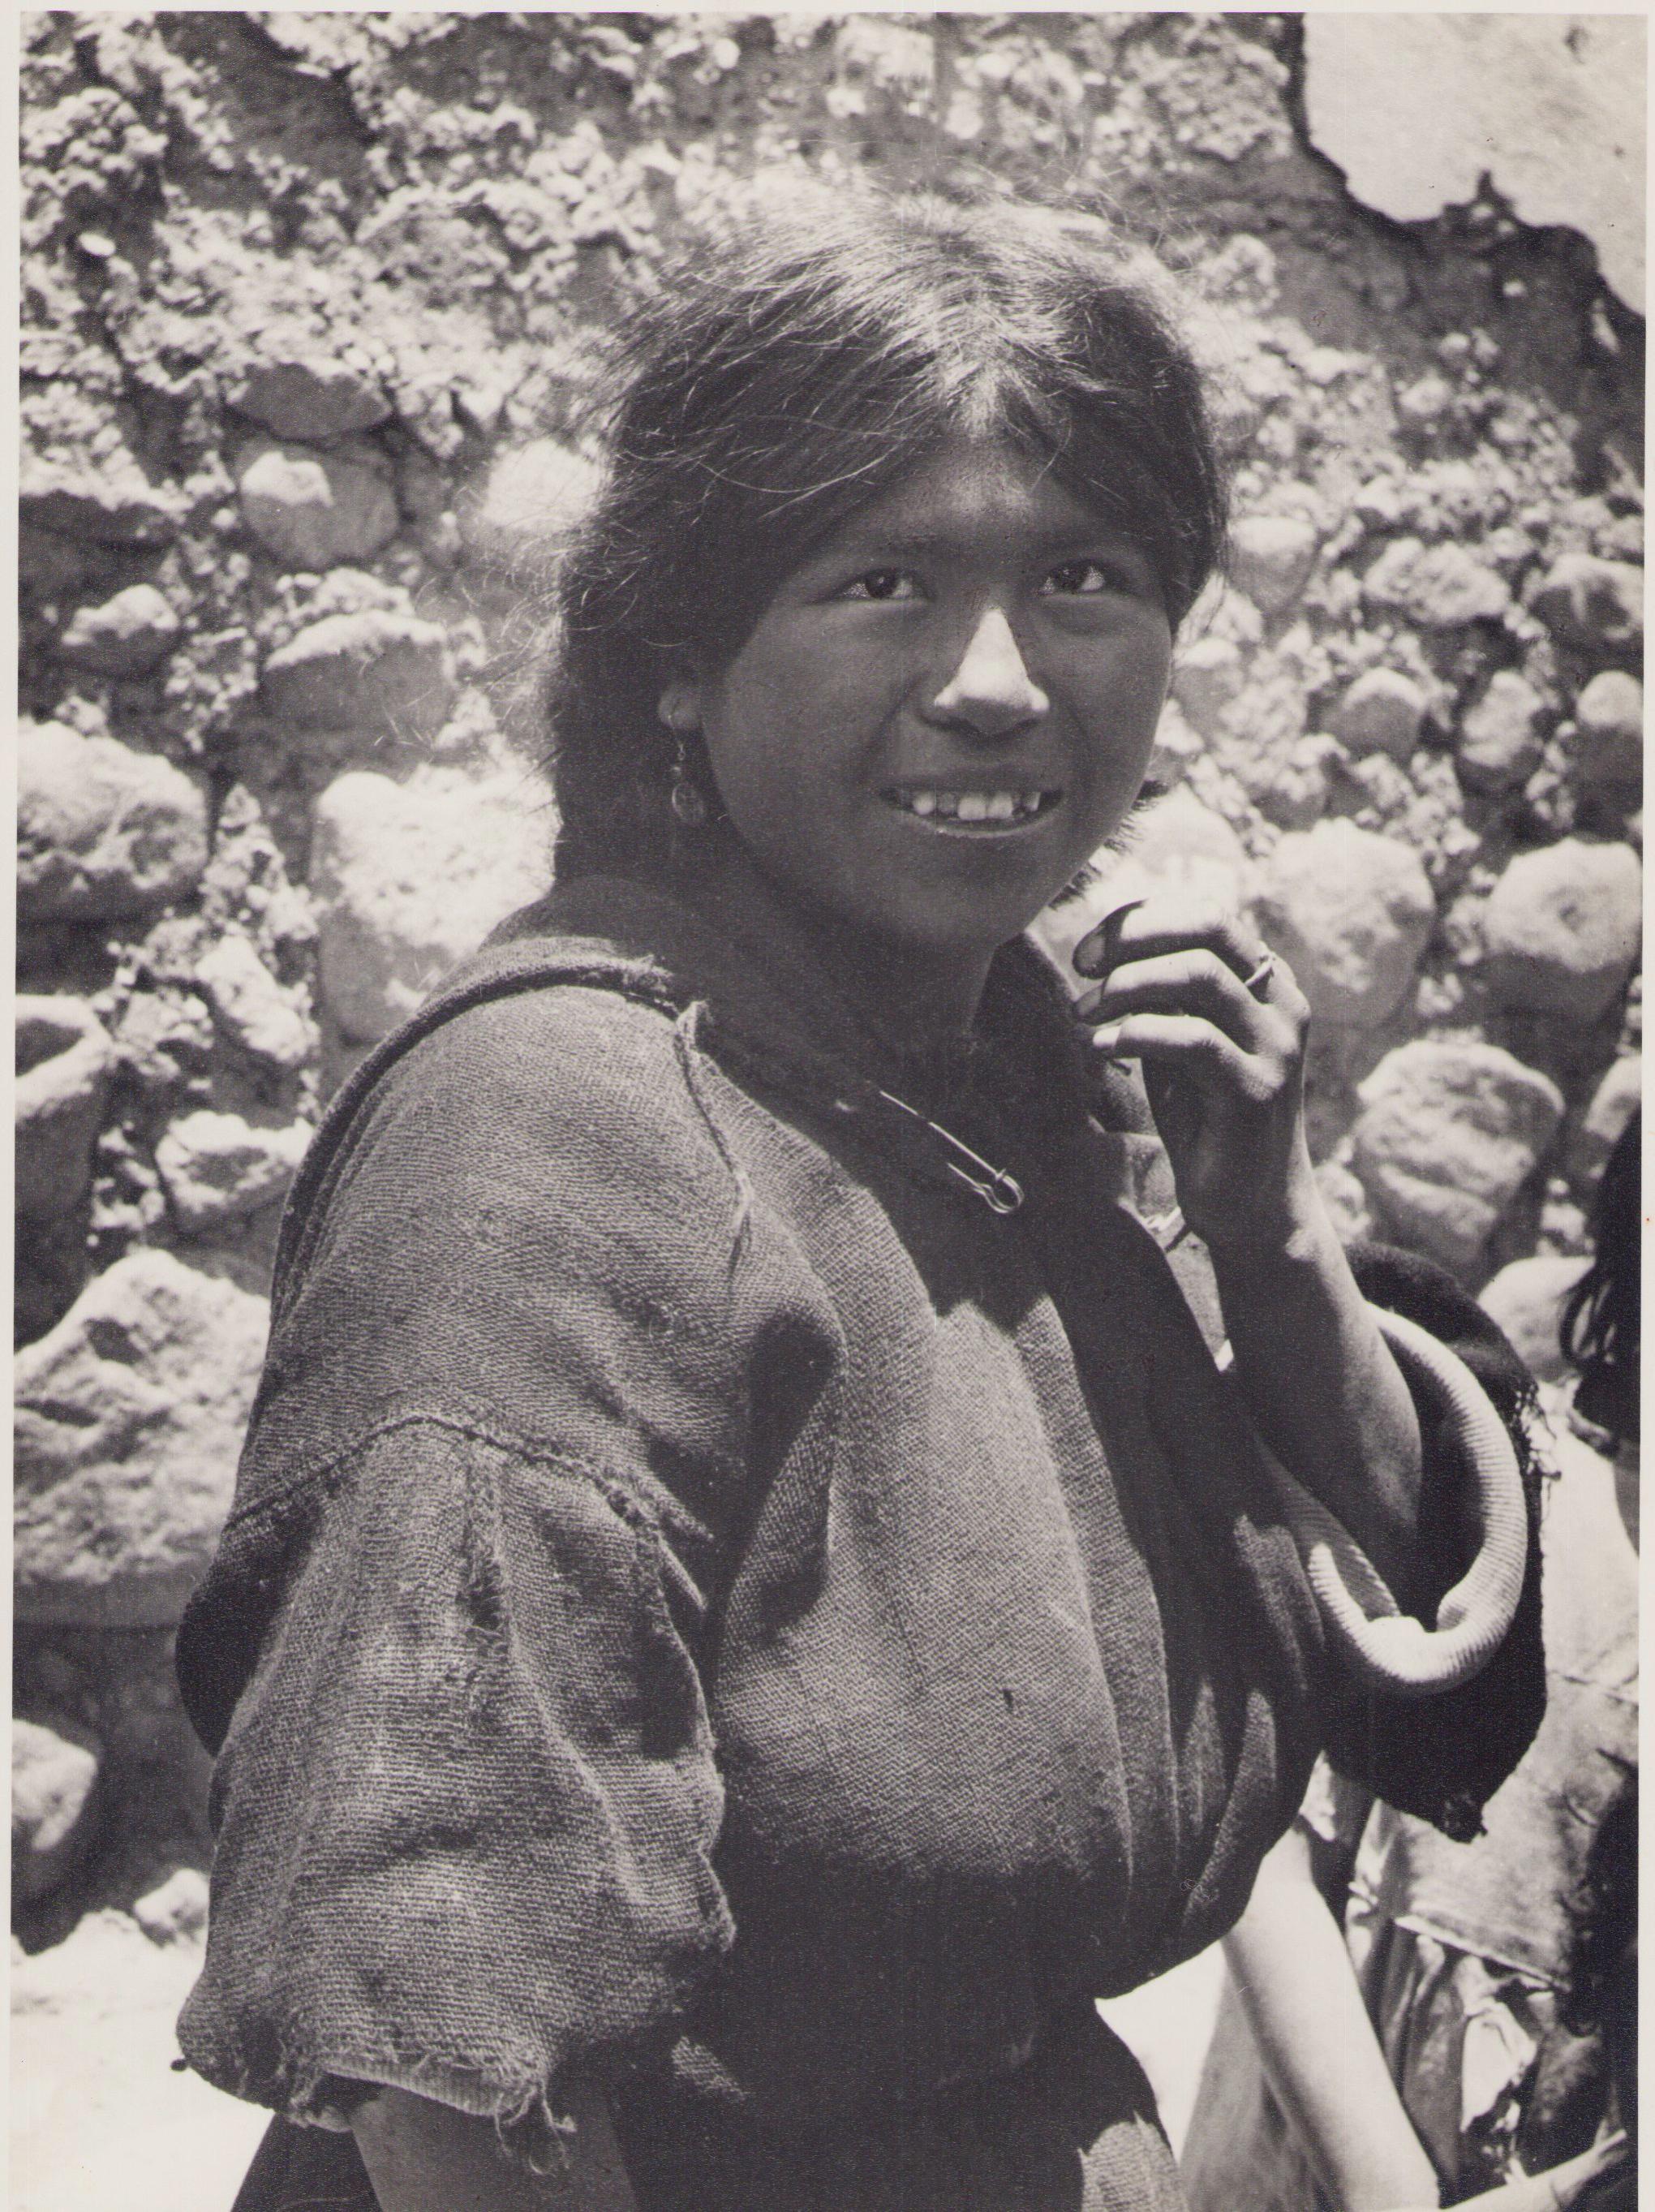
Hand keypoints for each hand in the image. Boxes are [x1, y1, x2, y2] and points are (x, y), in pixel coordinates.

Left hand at [1072, 893, 1315, 1256]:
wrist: (1249, 1205)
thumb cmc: (1206, 1118)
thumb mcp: (1179, 1042)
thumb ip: (1161, 996)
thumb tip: (1106, 948)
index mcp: (1268, 983)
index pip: (1207, 918)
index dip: (1142, 920)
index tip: (1089, 948)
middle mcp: (1282, 1004)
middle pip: (1209, 932)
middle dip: (1134, 939)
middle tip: (1081, 967)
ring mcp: (1276, 1047)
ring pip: (1200, 978)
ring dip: (1126, 986)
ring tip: (1083, 1013)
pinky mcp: (1256, 1091)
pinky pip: (1192, 1041)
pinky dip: (1135, 1034)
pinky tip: (1099, 1049)